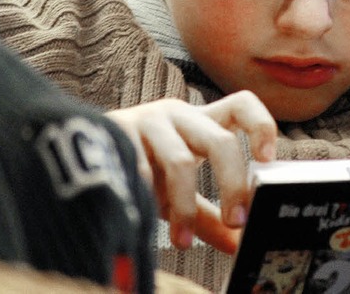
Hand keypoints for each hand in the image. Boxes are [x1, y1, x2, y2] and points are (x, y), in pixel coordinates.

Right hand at [106, 90, 276, 251]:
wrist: (81, 145)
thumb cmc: (143, 165)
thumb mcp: (178, 184)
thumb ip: (209, 212)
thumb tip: (238, 243)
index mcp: (199, 120)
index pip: (241, 105)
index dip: (261, 126)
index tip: (268, 160)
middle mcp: (177, 114)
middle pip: (219, 140)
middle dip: (232, 183)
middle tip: (236, 220)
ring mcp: (147, 120)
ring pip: (180, 161)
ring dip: (186, 206)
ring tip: (183, 238)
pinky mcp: (117, 131)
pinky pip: (141, 170)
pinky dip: (149, 202)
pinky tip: (144, 221)